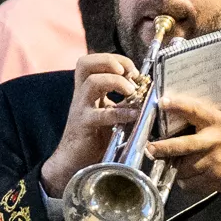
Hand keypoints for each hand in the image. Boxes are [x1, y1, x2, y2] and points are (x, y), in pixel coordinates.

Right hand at [39, 52, 145, 199]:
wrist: (74, 161)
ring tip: (132, 92)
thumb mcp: (112, 114)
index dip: (114, 59)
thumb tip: (146, 91)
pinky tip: (134, 115)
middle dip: (110, 61)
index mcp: (87, 89)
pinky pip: (101, 114)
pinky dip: (121, 112)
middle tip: (129, 73)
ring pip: (93, 82)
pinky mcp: (84, 125)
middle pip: (85, 63)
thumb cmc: (95, 137)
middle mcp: (81, 95)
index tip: (133, 71)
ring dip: (116, 82)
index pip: (94, 61)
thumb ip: (124, 102)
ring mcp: (81, 108)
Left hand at [147, 93, 220, 202]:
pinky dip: (185, 181)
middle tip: (150, 149)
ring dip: (177, 168)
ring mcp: (212, 162)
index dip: (177, 105)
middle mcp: (213, 141)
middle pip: (181, 146)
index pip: (195, 110)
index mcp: (217, 123)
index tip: (161, 102)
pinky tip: (192, 176)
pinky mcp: (212, 180)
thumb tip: (170, 117)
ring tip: (181, 164)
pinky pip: (188, 183)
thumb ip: (201, 121)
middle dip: (162, 148)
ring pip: (182, 168)